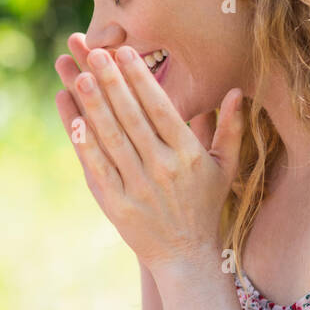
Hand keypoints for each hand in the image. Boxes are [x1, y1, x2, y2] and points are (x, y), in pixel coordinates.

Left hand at [54, 32, 244, 269]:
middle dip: (112, 83)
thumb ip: (230, 128)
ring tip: (78, 76)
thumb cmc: (205, 206)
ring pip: (112, 139)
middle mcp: (162, 169)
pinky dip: (84, 144)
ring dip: (94, 106)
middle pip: (132, 118)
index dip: (141, 79)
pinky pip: (98, 169)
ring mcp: (138, 187)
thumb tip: (237, 91)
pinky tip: (72, 119)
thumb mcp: (226, 168)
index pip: (161, 109)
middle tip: (94, 52)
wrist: (186, 257)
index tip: (125, 52)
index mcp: (188, 155)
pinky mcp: (117, 205)